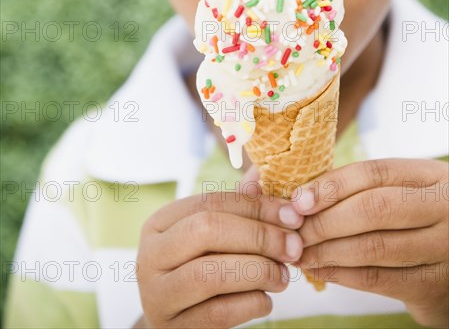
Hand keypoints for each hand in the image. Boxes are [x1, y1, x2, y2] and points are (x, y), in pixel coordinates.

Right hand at [136, 188, 303, 327]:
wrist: (177, 322)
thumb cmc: (201, 267)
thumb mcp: (213, 234)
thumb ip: (238, 206)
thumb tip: (264, 172)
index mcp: (160, 223)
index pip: (210, 202)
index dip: (256, 206)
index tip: (292, 215)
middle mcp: (150, 256)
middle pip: (208, 230)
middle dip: (258, 236)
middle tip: (293, 246)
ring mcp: (157, 295)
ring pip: (212, 273)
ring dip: (259, 271)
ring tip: (283, 275)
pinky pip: (219, 313)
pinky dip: (253, 303)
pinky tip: (266, 298)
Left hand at [291, 159, 448, 327]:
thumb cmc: (417, 218)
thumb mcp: (405, 190)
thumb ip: (365, 188)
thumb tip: (302, 196)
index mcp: (431, 177)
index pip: (373, 173)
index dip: (331, 185)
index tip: (299, 200)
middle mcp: (442, 209)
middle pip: (372, 209)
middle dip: (324, 221)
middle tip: (294, 229)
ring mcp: (443, 248)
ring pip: (372, 247)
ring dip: (327, 250)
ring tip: (299, 251)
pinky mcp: (433, 286)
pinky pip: (378, 279)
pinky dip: (341, 274)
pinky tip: (320, 269)